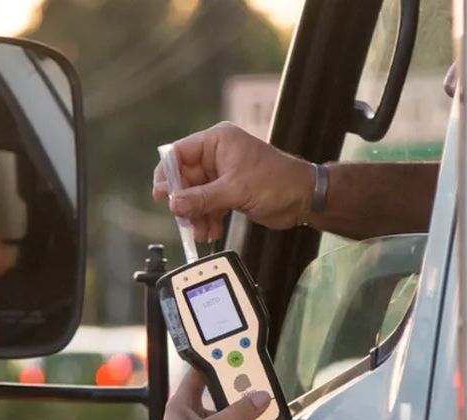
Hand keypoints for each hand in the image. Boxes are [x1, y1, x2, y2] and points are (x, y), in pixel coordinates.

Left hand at [142, 368, 270, 419]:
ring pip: (227, 417)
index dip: (214, 362)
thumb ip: (235, 415)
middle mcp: (192, 414)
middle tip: (259, 382)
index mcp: (182, 402)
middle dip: (236, 392)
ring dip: (242, 416)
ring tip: (263, 405)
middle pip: (218, 395)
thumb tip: (261, 397)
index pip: (198, 373)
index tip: (236, 352)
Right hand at [152, 122, 315, 241]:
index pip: (179, 153)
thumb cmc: (278, 182)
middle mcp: (217, 154)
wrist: (304, 198)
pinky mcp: (228, 191)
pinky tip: (210, 231)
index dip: (167, 174)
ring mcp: (222, 174)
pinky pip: (207, 205)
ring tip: (200, 231)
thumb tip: (174, 205)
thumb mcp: (235, 190)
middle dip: (183, 201)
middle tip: (183, 218)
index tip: (162, 195)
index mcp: (217, 141)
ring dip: (195, 214)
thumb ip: (201, 199)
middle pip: (184, 178)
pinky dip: (206, 219)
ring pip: (194, 195)